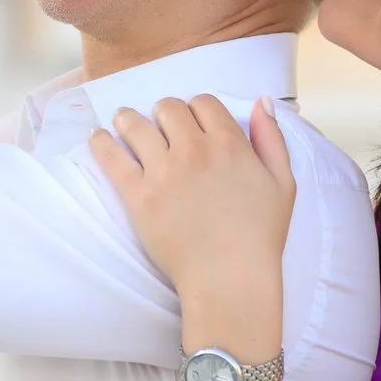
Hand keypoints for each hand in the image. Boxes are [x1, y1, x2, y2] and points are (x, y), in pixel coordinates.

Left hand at [89, 96, 296, 324]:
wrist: (230, 279)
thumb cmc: (260, 236)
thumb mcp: (283, 183)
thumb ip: (271, 139)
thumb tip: (260, 101)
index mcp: (229, 144)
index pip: (203, 103)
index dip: (196, 110)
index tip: (190, 123)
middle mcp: (194, 150)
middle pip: (168, 108)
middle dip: (164, 114)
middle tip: (159, 126)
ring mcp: (163, 171)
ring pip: (135, 124)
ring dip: (128, 119)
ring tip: (124, 121)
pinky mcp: (138, 195)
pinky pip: (111, 157)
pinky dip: (101, 142)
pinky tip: (97, 138)